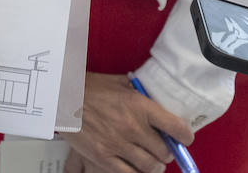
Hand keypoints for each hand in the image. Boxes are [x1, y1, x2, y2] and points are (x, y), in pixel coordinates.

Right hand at [59, 73, 192, 172]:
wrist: (62, 97)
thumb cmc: (90, 87)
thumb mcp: (121, 83)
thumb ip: (141, 93)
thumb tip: (158, 99)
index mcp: (140, 106)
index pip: (176, 127)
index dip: (185, 136)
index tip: (184, 138)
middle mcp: (133, 127)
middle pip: (164, 151)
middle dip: (167, 153)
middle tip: (163, 150)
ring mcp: (118, 144)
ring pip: (150, 166)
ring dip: (155, 166)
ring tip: (153, 163)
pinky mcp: (103, 156)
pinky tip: (137, 169)